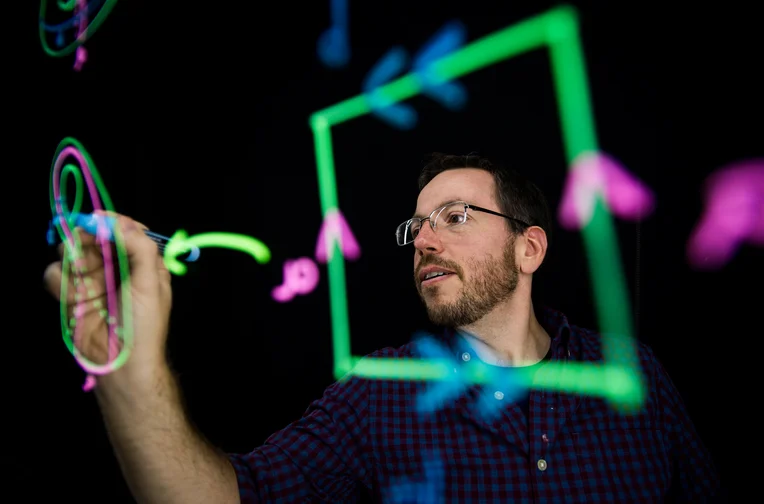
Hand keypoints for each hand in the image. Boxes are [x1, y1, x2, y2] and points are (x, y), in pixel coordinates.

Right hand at [44, 211, 172, 385]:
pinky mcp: (70, 295)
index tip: (96, 221)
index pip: (123, 229)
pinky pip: (54, 275)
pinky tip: (77, 300)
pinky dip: (62, 285)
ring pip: (69, 253)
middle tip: (86, 254)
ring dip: (74, 266)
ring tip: (88, 289)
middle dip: (85, 241)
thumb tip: (118, 222)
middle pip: (91, 236)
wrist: (120, 364)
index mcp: (141, 261)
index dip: (109, 222)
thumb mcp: (150, 284)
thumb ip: (139, 247)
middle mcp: (115, 267)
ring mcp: (91, 280)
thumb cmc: (143, 326)